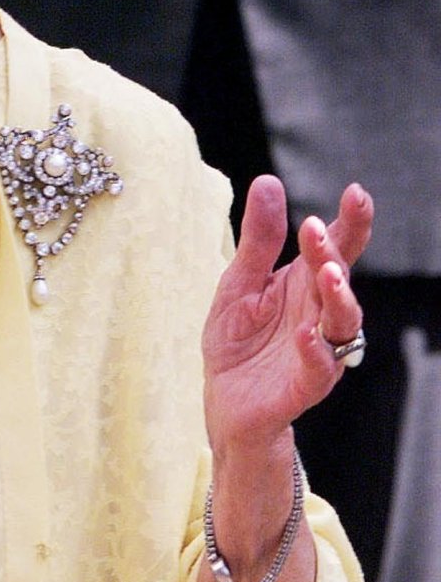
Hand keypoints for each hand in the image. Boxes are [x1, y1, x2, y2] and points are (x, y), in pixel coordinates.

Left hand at [203, 175, 373, 455]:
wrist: (225, 400)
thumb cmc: (238, 339)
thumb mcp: (239, 282)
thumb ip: (257, 240)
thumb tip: (269, 181)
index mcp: (306, 284)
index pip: (335, 248)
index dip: (350, 223)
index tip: (356, 193)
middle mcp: (321, 313)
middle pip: (339, 279)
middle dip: (334, 253)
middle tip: (317, 230)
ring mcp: (319, 349)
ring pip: (342, 322)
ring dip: (337, 296)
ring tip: (326, 273)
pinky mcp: (306, 384)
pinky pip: (319, 368)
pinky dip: (316, 351)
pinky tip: (306, 333)